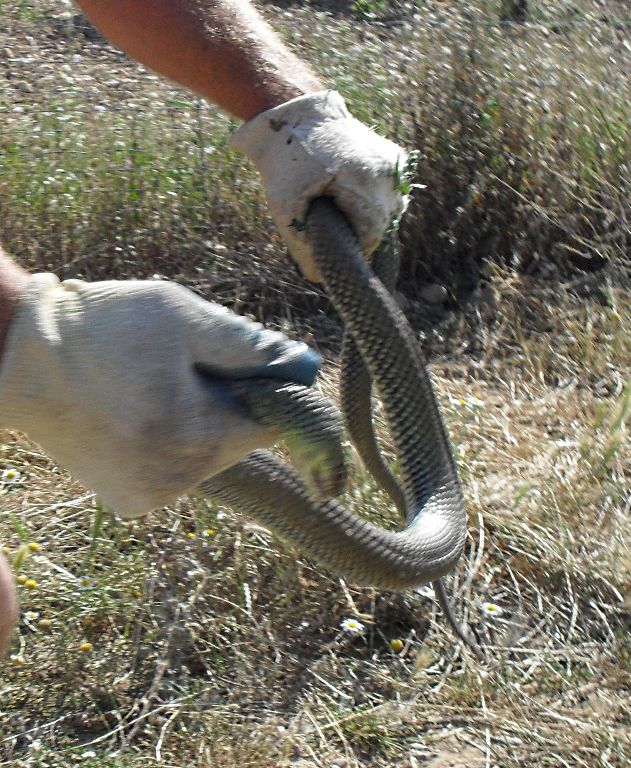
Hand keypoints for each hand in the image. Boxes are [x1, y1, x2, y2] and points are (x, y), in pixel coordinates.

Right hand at [0, 274, 320, 517]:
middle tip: (185, 366)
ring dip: (203, 422)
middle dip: (231, 403)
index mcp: (191, 432)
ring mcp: (151, 496)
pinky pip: (181, 470)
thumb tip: (304, 367)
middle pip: (242, 441)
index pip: (273, 424)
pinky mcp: (131, 501)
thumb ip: (250, 345)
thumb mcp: (181, 316)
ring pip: (211, 456)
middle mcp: (175, 478)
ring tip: (154, 386)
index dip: (269, 390)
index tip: (249, 362)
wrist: (18, 359)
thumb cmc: (103, 326)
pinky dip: (175, 443)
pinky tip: (140, 413)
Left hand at [232, 91, 408, 281]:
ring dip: (367, 219)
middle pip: (382, 225)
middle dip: (359, 235)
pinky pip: (390, 194)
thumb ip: (302, 246)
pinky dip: (373, 202)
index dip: (354, 251)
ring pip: (389, 211)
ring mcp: (395, 164)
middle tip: (335, 231)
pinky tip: (353, 198)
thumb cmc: (287, 163)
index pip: (371, 237)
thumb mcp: (285, 208)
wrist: (296, 115)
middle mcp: (388, 174)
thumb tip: (318, 279)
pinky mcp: (395, 158)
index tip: (337, 253)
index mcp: (366, 184)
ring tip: (341, 211)